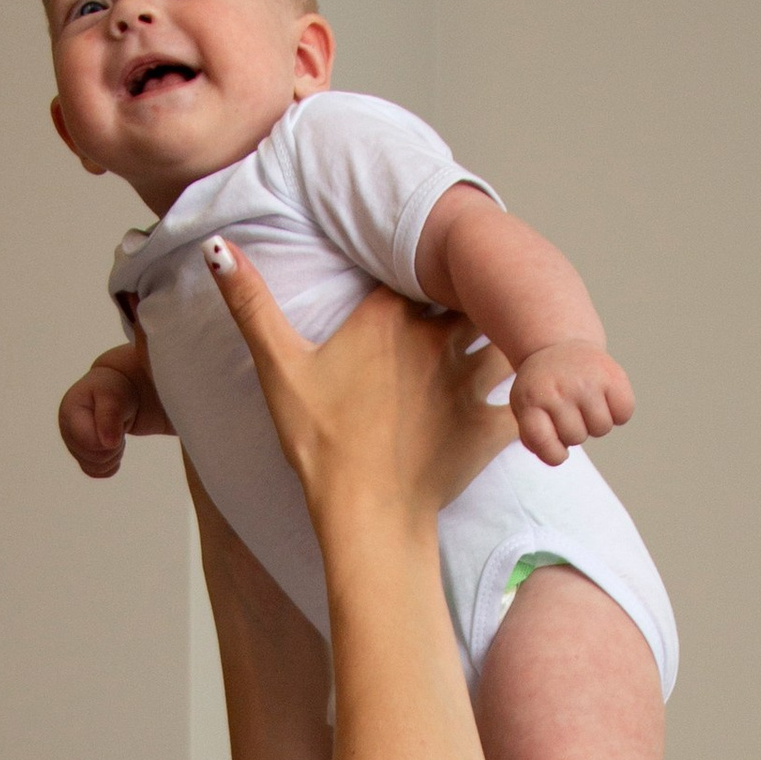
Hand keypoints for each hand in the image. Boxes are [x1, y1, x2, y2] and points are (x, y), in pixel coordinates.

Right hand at [58, 353, 171, 477]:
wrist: (119, 388)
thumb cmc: (115, 389)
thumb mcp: (114, 395)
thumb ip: (110, 416)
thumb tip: (108, 444)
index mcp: (69, 414)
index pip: (91, 443)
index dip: (110, 437)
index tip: (118, 420)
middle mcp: (67, 433)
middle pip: (96, 459)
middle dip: (114, 445)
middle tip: (118, 423)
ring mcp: (74, 447)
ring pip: (97, 468)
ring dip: (114, 453)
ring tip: (114, 432)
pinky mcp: (84, 457)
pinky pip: (99, 472)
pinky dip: (111, 462)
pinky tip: (112, 444)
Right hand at [206, 243, 510, 529]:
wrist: (366, 513)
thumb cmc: (320, 441)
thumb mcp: (278, 367)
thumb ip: (250, 303)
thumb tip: (215, 246)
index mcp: (387, 320)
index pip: (412, 269)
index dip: (421, 261)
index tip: (426, 254)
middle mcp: (435, 342)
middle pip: (467, 295)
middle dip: (474, 288)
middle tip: (480, 280)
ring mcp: (466, 384)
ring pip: (506, 338)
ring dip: (511, 331)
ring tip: (518, 324)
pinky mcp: (489, 428)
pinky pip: (526, 401)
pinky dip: (539, 394)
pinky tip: (545, 391)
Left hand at [507, 337, 633, 464]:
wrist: (558, 345)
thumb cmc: (542, 388)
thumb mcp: (525, 408)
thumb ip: (534, 437)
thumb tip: (558, 456)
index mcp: (531, 400)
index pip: (543, 443)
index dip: (553, 454)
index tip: (557, 448)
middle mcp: (558, 389)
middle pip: (576, 438)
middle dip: (574, 431)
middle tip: (569, 410)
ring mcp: (586, 381)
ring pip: (601, 429)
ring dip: (595, 423)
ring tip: (585, 403)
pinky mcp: (613, 375)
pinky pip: (623, 414)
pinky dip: (618, 413)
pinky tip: (604, 398)